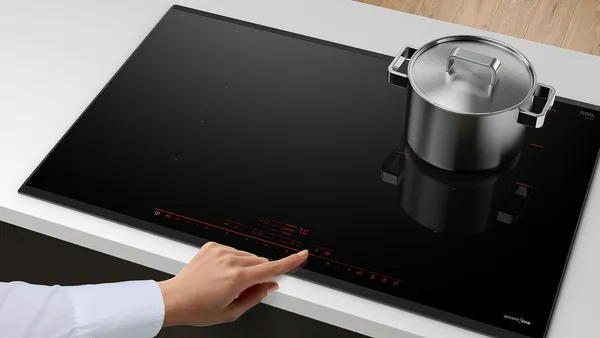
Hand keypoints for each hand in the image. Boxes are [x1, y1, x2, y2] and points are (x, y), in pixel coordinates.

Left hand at [158, 242, 307, 326]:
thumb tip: (270, 286)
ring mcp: (220, 251)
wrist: (174, 299)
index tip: (302, 254)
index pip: (272, 268)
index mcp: (237, 278)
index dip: (290, 262)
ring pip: (247, 257)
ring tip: (226, 283)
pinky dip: (232, 261)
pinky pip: (232, 251)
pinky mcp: (212, 246)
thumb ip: (256, 297)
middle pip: (260, 263)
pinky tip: (219, 274)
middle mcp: (230, 260)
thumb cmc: (198, 309)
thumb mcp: (232, 312)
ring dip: (245, 268)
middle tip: (245, 289)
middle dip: (260, 274)